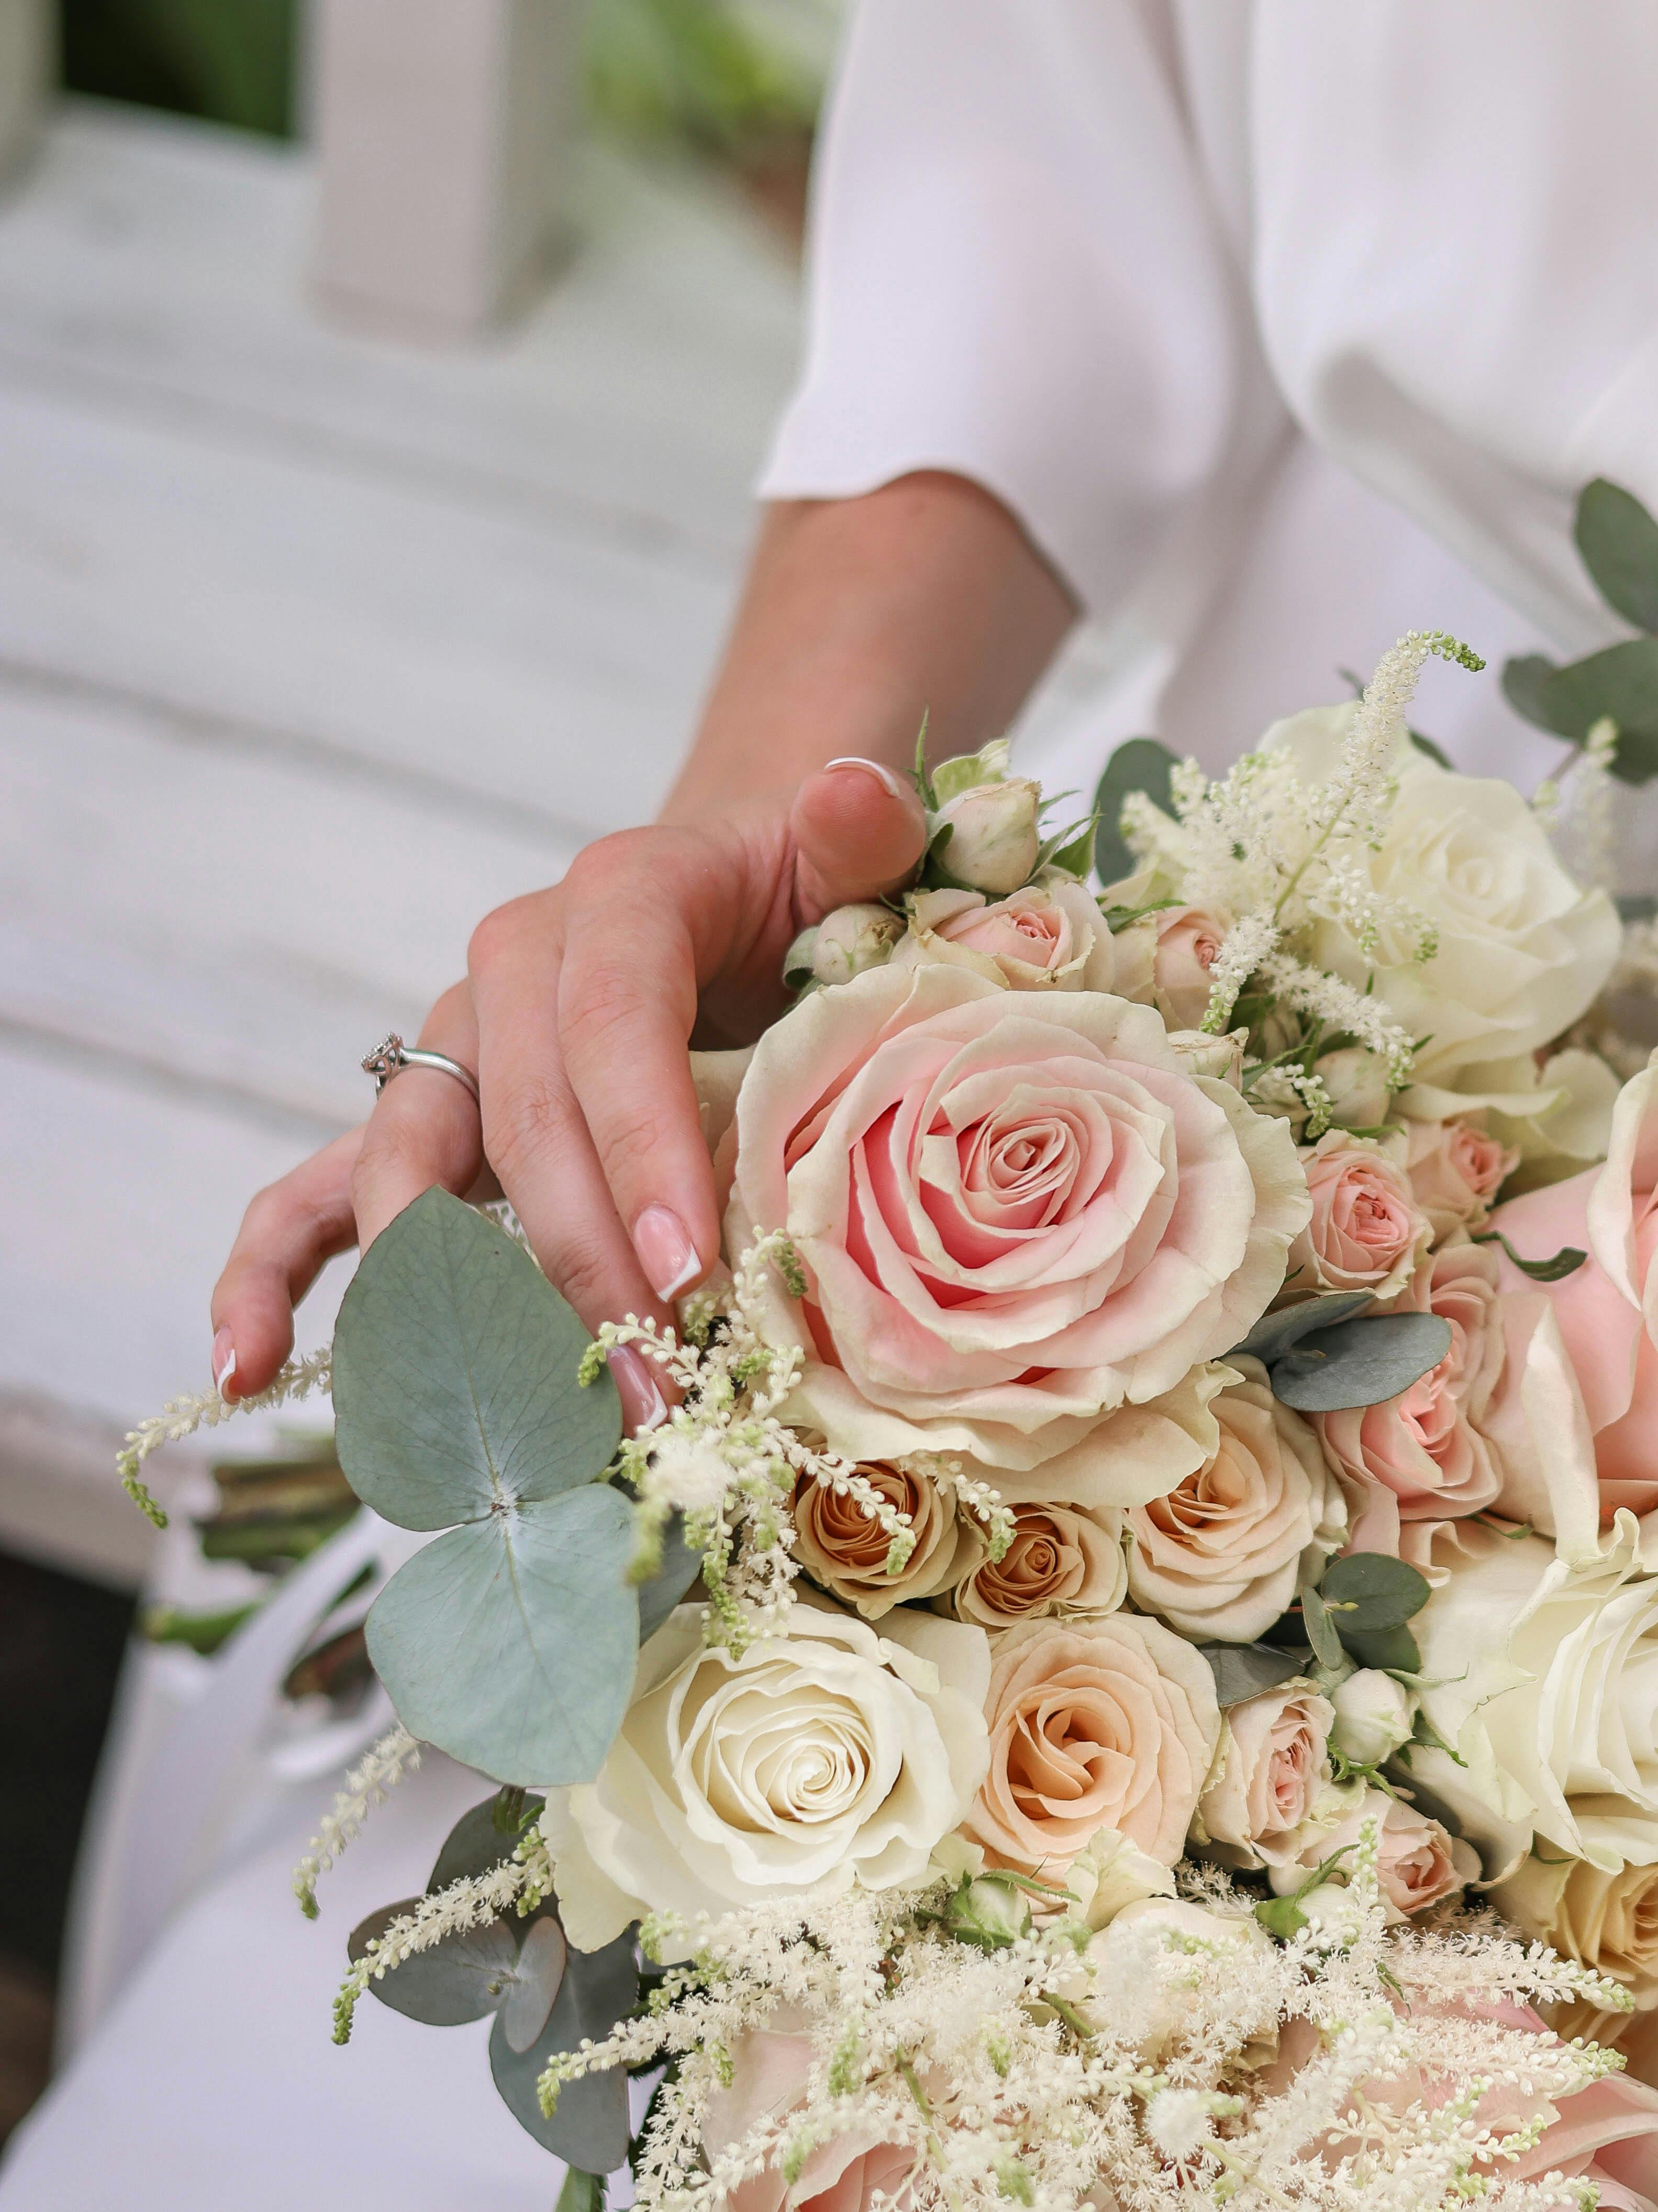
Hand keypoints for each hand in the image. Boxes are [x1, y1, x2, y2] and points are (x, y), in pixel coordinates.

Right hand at [209, 757, 929, 1405]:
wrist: (748, 897)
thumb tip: (849, 796)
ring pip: (413, 1168)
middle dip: (584, 1267)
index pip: (614, 1022)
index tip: (689, 1269)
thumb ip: (860, 831)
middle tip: (655, 1387)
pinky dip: (273, 1275)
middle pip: (524, 1123)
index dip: (642, 1147)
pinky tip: (243, 1367)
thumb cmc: (810, 902)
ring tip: (519, 1415)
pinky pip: (317, 1193)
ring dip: (458, 1301)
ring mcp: (456, 1050)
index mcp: (620, 897)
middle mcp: (514, 968)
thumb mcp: (855, 858)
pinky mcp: (427, 1123)